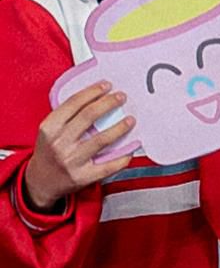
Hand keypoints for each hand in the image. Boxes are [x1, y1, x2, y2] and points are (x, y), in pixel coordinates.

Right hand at [22, 81, 134, 209]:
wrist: (40, 182)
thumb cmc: (49, 152)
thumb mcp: (49, 131)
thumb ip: (67, 117)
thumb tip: (97, 99)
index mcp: (49, 128)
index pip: (73, 104)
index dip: (92, 92)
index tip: (106, 85)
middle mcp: (59, 143)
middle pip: (89, 116)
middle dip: (108, 103)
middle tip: (121, 97)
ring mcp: (71, 161)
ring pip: (102, 139)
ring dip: (120, 127)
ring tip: (131, 119)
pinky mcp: (82, 177)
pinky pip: (108, 165)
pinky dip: (122, 156)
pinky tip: (131, 148)